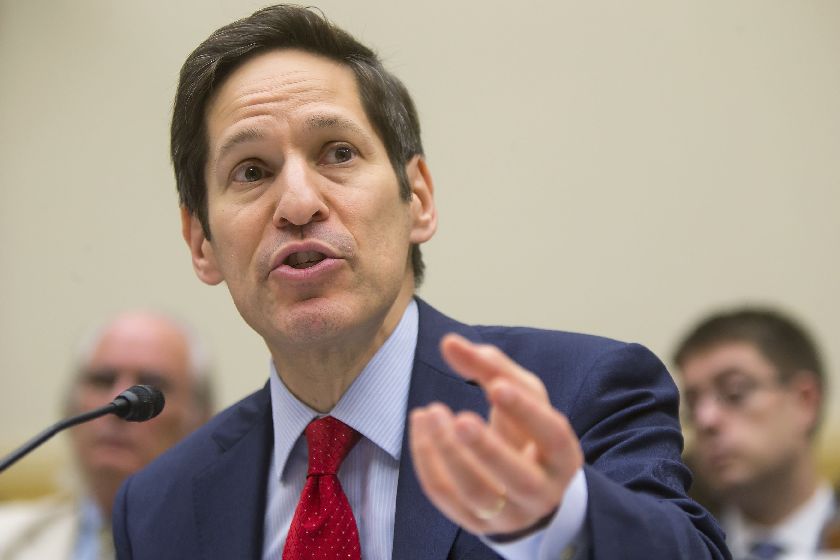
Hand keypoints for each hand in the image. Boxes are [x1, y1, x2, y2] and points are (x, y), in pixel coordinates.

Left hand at [409, 333, 582, 535]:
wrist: (525, 487)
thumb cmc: (524, 431)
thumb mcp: (520, 394)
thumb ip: (489, 366)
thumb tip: (449, 342)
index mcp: (563, 456)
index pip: (552, 436)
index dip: (526, 412)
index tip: (497, 386)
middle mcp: (541, 491)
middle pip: (518, 477)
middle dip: (487, 448)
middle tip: (460, 418)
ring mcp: (509, 513)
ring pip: (478, 493)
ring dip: (448, 455)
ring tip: (429, 413)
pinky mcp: (476, 524)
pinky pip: (447, 498)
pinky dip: (428, 463)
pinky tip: (420, 428)